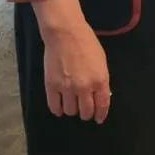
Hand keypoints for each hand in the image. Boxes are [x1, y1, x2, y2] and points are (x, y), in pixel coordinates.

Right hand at [34, 0, 110, 123]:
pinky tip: (60, 108)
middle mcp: (84, 87)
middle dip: (87, 113)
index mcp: (100, 80)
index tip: (99, 119)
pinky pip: (54, 106)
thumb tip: (101, 95)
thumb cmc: (87, 44)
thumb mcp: (102, 62)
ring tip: (72, 105)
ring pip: (70, 111)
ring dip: (72, 110)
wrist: (66, 35)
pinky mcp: (51, 86)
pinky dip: (58, 110)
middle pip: (85, 112)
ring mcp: (66, 88)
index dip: (100, 115)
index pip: (102, 105)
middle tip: (85, 111)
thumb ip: (101, 80)